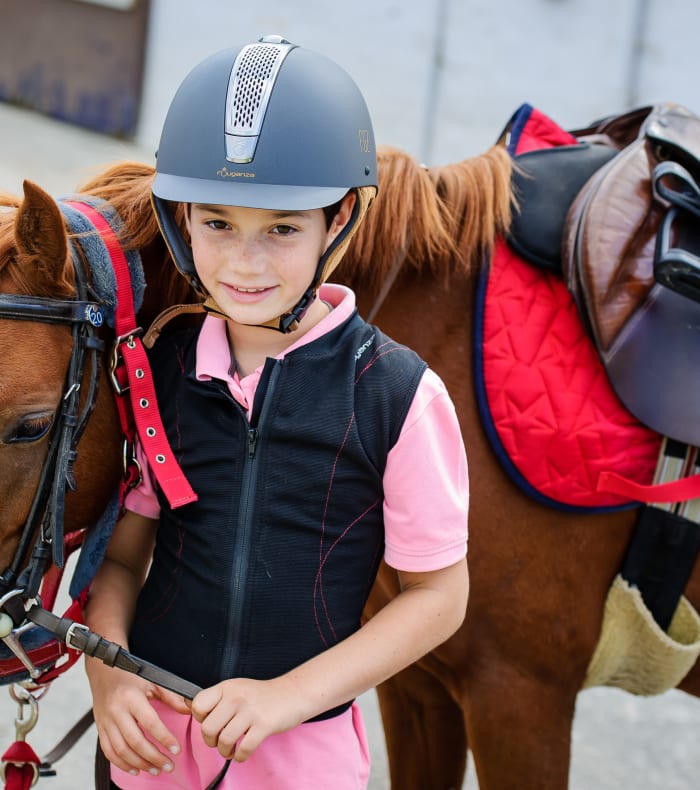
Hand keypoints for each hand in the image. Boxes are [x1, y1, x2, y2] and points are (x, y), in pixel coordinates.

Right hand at [88, 660, 188, 775]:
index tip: (176, 749)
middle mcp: (117, 711)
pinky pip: (109, 751)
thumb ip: (171, 696)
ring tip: (155, 770)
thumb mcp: (152, 680)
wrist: (103, 671)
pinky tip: (135, 769)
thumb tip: (190, 709)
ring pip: (121, 750)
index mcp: (131, 697)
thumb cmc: (130, 675)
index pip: (150, 722)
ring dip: (139, 764)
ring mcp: (106, 721)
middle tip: (169, 766)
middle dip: (153, 757)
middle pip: (135, 741)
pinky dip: (121, 764)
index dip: (164, 738)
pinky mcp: (100, 728)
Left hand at [190, 677, 303, 761]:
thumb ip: (218, 699)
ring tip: (230, 750)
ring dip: (225, 751)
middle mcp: (236, 697)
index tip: (210, 722)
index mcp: (227, 687)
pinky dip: (240, 757)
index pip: (198, 705)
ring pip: (224, 740)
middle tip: (219, 741)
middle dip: (210, 741)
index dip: (200, 719)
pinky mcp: (264, 725)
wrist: (293, 693)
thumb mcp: (238, 688)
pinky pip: (244, 749)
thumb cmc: (263, 695)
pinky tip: (242, 754)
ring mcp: (251, 711)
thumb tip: (190, 707)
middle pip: (208, 728)